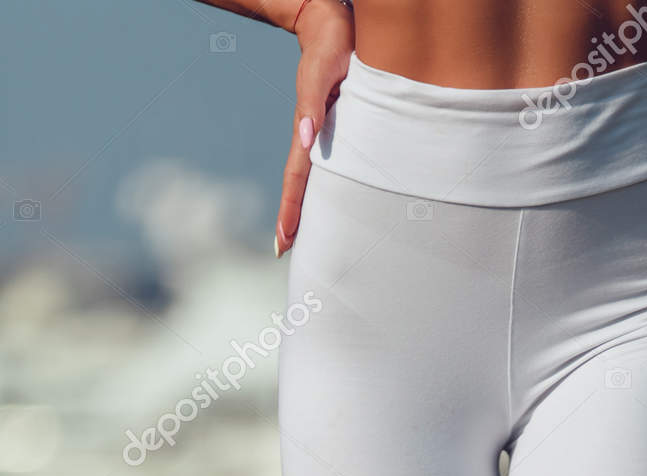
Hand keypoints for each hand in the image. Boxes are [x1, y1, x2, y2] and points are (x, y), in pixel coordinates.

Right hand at [275, 0, 353, 255]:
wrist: (331, 21)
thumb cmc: (332, 43)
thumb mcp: (322, 72)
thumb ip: (312, 103)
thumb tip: (306, 137)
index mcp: (309, 130)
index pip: (296, 179)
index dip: (290, 210)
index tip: (283, 241)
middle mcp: (314, 137)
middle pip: (299, 187)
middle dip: (291, 220)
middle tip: (285, 252)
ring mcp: (322, 134)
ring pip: (312, 180)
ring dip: (304, 208)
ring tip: (299, 237)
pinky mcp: (334, 127)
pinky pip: (328, 166)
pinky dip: (321, 188)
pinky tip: (325, 201)